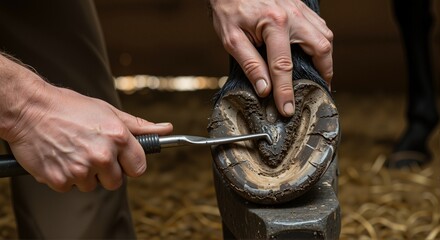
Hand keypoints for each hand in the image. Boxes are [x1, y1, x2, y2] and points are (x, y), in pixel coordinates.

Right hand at [7, 81, 172, 191]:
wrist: (29, 109)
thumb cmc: (70, 107)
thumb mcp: (108, 111)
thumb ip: (139, 125)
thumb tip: (166, 129)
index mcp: (118, 137)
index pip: (139, 168)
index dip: (129, 164)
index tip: (122, 159)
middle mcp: (102, 155)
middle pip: (117, 182)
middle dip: (108, 171)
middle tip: (92, 152)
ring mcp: (80, 169)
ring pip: (93, 186)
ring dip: (85, 174)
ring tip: (74, 150)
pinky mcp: (60, 180)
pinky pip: (71, 187)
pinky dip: (66, 177)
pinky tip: (61, 157)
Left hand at [210, 0, 332, 116]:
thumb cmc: (228, 7)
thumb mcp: (231, 38)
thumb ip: (249, 64)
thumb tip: (264, 88)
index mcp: (273, 24)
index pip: (283, 66)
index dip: (286, 91)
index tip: (288, 109)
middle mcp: (292, 15)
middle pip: (320, 48)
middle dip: (323, 73)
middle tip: (319, 90)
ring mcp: (298, 9)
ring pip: (324, 35)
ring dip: (325, 57)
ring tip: (320, 75)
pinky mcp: (298, 6)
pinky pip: (319, 25)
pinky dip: (321, 41)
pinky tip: (314, 52)